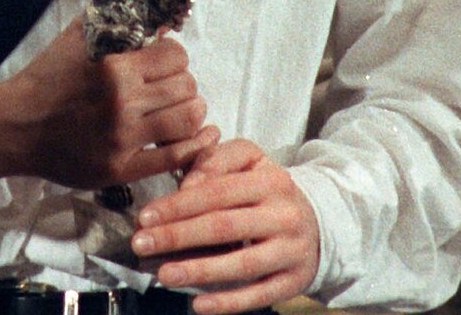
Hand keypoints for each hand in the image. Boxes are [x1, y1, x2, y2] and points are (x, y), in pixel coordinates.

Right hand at [0, 16, 215, 188]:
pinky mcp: (121, 170)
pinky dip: (194, 146)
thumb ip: (115, 23)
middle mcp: (122, 102)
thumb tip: (157, 17)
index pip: (175, 55)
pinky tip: (199, 136)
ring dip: (190, 111)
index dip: (173, 56)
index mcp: (114, 67)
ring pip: (187, 119)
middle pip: (186, 86)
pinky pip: (174, 158)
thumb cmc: (46, 79)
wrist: (15, 127)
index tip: (162, 62)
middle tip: (168, 87)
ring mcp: (123, 139)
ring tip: (177, 109)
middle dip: (182, 83)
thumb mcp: (76, 39)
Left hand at [131, 139, 318, 314]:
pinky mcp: (293, 282)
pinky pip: (259, 295)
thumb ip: (215, 160)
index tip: (145, 217)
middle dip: (178, 236)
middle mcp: (284, 216)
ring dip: (199, 270)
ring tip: (164, 274)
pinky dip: (228, 302)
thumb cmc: (268, 191)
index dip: (179, 205)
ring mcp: (291, 251)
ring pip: (242, 264)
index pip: (217, 191)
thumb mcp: (251, 162)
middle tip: (141, 244)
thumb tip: (186, 184)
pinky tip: (199, 304)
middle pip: (224, 227)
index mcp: (271, 181)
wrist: (319, 224)